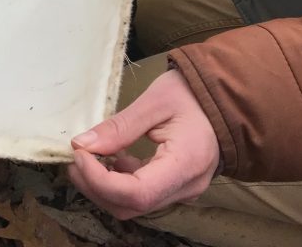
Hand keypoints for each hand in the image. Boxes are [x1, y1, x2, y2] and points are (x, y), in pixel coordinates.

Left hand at [67, 69, 220, 219]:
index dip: (100, 180)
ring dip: (103, 186)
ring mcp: (183, 191)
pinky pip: (142, 195)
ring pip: (134, 205)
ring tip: (90, 156)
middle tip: (77, 155)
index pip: (137, 193)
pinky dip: (118, 183)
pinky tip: (112, 159)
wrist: (224, 100)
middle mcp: (187, 187)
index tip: (80, 154)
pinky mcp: (176, 187)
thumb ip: (119, 127)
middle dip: (95, 185)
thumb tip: (82, 144)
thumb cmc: (191, 94)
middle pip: (131, 205)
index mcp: (186, 164)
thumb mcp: (154, 101)